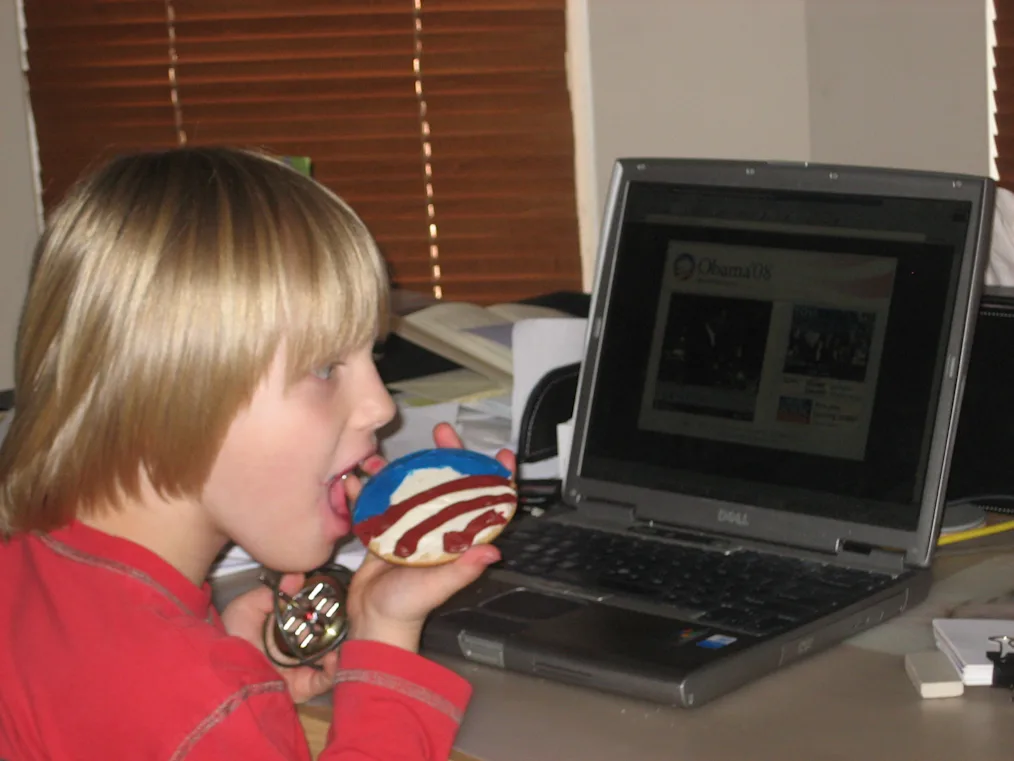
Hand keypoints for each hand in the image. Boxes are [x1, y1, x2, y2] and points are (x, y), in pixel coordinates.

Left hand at [221, 574, 339, 702]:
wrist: (219, 670)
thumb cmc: (231, 637)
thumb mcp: (247, 608)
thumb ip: (273, 593)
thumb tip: (298, 576)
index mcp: (288, 629)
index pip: (315, 616)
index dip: (328, 606)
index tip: (336, 595)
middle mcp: (299, 648)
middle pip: (328, 635)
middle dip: (340, 626)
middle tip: (347, 615)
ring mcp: (304, 668)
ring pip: (332, 657)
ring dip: (342, 647)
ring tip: (345, 635)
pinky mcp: (303, 687)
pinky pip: (325, 680)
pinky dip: (334, 669)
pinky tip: (333, 657)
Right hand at [342, 422, 515, 651]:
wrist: (373, 619)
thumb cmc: (410, 606)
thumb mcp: (438, 586)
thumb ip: (462, 568)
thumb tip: (493, 552)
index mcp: (456, 538)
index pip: (482, 502)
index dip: (495, 478)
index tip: (502, 455)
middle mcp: (437, 526)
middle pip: (447, 482)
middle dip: (446, 454)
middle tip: (441, 431)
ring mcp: (408, 524)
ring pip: (410, 485)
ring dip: (398, 467)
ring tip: (380, 456)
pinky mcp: (382, 528)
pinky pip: (374, 502)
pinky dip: (364, 489)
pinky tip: (354, 480)